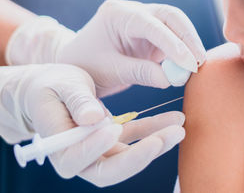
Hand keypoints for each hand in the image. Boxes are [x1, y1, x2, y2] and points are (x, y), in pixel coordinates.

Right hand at [0, 64, 184, 186]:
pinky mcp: (117, 140)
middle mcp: (82, 156)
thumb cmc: (53, 86)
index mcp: (59, 146)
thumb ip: (77, 101)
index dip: (94, 149)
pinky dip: (157, 129)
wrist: (57, 88)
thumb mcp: (62, 86)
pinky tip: (176, 118)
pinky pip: (139, 138)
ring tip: (179, 128)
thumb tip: (93, 118)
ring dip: (155, 143)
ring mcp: (102, 150)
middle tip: (162, 139)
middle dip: (137, 157)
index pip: (75, 159)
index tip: (113, 129)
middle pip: (110, 169)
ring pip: (131, 156)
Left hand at [6, 0, 205, 96]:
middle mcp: (133, 12)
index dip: (173, 43)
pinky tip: (189, 64)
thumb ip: (140, 73)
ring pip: (175, 24)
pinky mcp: (151, 34)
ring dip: (189, 43)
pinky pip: (172, 38)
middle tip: (199, 62)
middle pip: (170, 16)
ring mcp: (144, 21)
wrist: (75, 66)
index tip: (189, 63)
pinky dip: (182, 50)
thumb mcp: (110, 71)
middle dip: (188, 37)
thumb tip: (172, 79)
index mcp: (117, 14)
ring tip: (197, 65)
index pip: (151, 24)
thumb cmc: (85, 67)